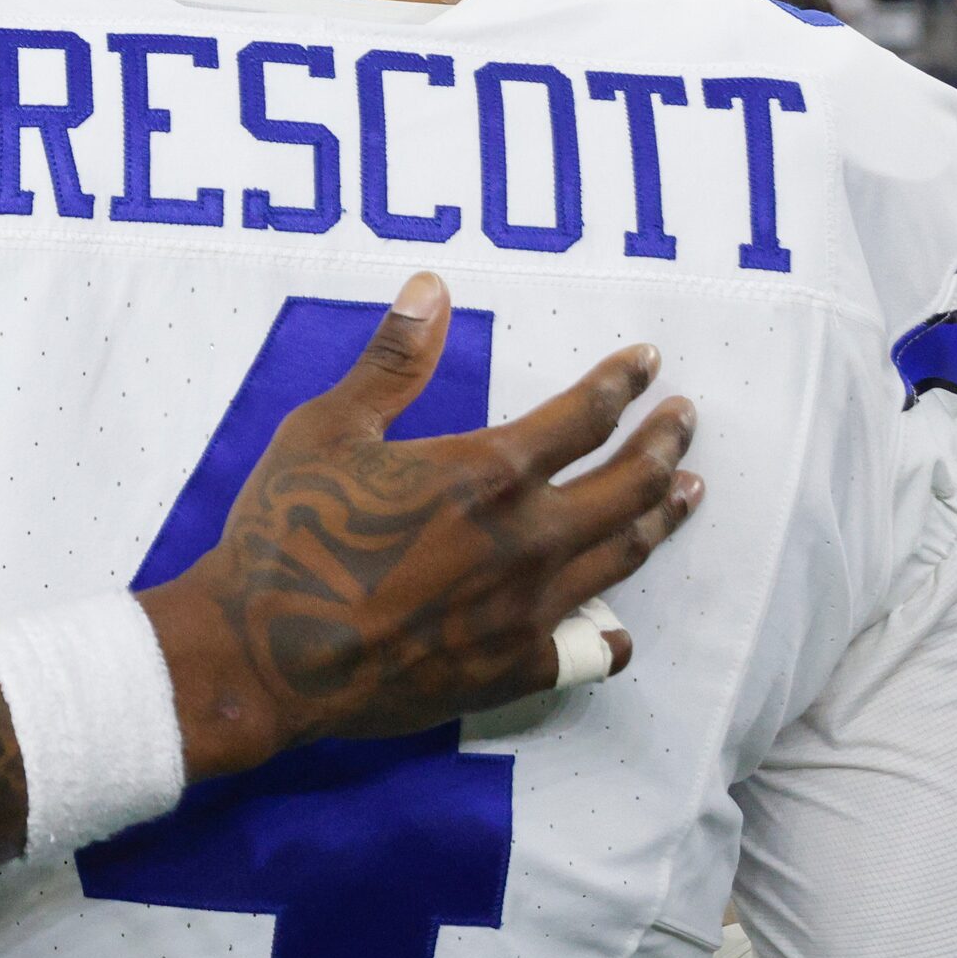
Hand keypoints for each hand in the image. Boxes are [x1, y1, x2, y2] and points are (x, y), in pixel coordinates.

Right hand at [146, 273, 701, 779]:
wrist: (270, 657)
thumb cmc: (290, 535)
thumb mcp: (327, 429)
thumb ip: (391, 361)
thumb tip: (431, 289)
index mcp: (488, 473)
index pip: (584, 415)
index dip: (620, 382)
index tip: (646, 363)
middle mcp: (529, 539)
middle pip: (628, 485)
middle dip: (663, 444)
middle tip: (685, 421)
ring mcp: (529, 610)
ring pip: (622, 556)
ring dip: (661, 518)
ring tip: (686, 494)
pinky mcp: (514, 669)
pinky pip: (589, 647)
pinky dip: (610, 630)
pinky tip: (618, 624)